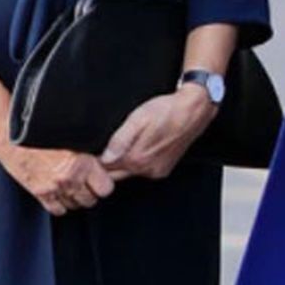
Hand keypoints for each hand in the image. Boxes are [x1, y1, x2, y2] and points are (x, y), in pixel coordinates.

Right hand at [0, 142, 114, 215]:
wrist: (11, 135)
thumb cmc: (40, 129)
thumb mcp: (71, 133)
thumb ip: (87, 147)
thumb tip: (105, 155)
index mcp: (82, 161)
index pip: (106, 187)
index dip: (104, 183)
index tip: (101, 177)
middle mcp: (70, 177)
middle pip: (92, 199)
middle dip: (91, 191)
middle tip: (87, 182)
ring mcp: (55, 187)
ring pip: (75, 205)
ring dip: (76, 198)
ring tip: (73, 185)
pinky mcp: (40, 193)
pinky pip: (57, 210)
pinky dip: (60, 204)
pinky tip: (59, 193)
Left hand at [100, 86, 214, 180]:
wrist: (194, 110)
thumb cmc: (167, 110)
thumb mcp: (138, 119)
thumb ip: (120, 140)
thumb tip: (104, 158)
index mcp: (137, 158)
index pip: (106, 169)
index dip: (95, 160)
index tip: (91, 150)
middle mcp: (147, 169)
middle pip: (115, 174)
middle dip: (106, 165)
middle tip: (102, 147)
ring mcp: (156, 171)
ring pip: (129, 172)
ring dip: (122, 163)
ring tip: (121, 144)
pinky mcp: (164, 169)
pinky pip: (143, 170)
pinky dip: (136, 162)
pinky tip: (138, 147)